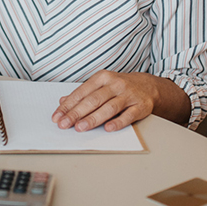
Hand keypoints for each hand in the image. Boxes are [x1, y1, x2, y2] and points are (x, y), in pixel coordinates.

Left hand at [52, 71, 167, 132]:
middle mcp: (115, 84)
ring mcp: (128, 95)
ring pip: (109, 107)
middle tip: (64, 124)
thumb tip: (62, 101)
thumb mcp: (100, 85)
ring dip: (93, 118)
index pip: (81, 92)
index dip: (68, 105)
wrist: (149, 86)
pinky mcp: (140, 106)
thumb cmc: (120, 87)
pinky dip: (118, 122)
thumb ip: (82, 94)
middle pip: (93, 100)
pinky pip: (128, 115)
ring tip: (80, 127)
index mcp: (102, 78)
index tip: (57, 116)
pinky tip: (107, 128)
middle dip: (77, 113)